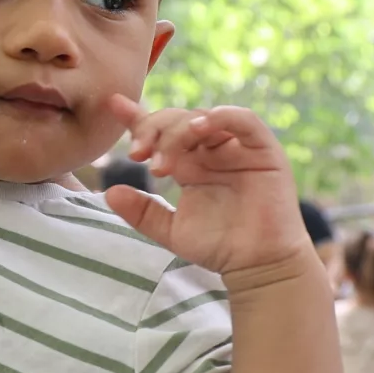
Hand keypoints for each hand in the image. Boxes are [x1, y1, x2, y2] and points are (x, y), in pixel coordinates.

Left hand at [100, 97, 311, 277]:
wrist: (256, 266)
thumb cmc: (219, 247)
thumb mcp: (170, 230)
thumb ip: (141, 212)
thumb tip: (109, 192)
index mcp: (189, 164)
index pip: (160, 132)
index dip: (137, 117)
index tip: (113, 106)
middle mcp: (210, 151)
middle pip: (177, 121)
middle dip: (153, 131)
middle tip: (137, 154)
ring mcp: (237, 148)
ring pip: (203, 119)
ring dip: (178, 131)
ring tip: (163, 158)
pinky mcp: (263, 150)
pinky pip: (244, 121)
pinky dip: (222, 117)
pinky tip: (200, 128)